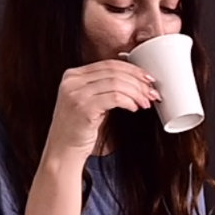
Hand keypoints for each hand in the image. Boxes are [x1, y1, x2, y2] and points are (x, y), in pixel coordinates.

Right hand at [44, 60, 158, 157]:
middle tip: (151, 92)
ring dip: (136, 93)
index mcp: (73, 75)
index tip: (147, 79)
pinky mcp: (83, 108)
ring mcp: (76, 94)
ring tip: (145, 103)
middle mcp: (72, 81)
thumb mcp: (89, 101)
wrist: (63, 149)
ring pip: (116, 83)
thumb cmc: (79, 128)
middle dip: (138, 82)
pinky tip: (134, 108)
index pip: (109, 64)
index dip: (132, 70)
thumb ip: (104, 88)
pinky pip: (114, 98)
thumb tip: (136, 83)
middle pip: (114, 72)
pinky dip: (129, 102)